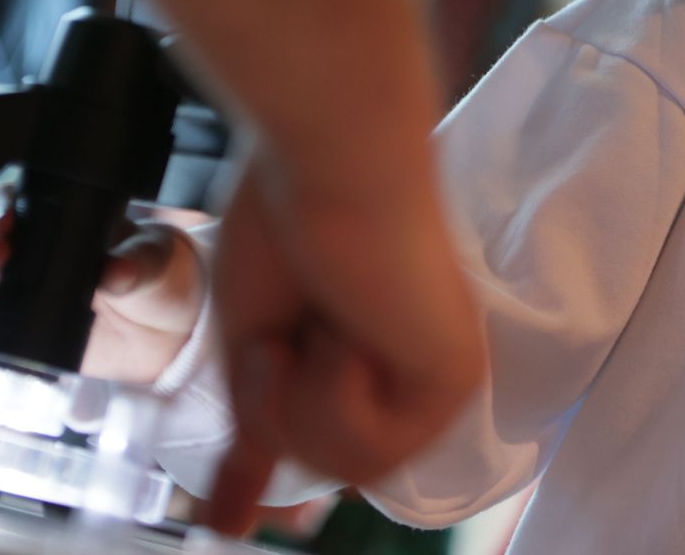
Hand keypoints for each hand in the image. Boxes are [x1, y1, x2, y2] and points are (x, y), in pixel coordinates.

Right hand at [0, 171, 206, 385]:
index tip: (7, 219)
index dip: (4, 205)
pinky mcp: (17, 330)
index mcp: (66, 218)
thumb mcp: (155, 262)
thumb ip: (135, 265)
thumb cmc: (161, 277)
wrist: (170, 329)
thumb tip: (115, 271)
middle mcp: (35, 249)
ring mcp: (22, 289)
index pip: (22, 201)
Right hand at [200, 154, 484, 535]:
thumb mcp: (254, 346)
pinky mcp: (454, 380)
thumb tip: (230, 522)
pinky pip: (368, 451)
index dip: (280, 460)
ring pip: (345, 469)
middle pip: (325, 463)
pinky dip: (331, 397)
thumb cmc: (288, 223)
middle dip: (275, 410)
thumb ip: (258, 430)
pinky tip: (344, 338)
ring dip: (298, 404)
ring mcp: (440, 379)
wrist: (325, 166)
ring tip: (308, 333)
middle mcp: (415, 369)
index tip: (233, 518)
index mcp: (375, 353)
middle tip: (278, 342)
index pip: (334, 440)